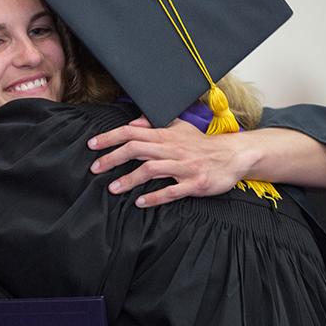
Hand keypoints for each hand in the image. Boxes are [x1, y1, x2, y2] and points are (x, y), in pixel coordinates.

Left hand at [88, 116, 257, 206]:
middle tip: (94, 168)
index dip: (110, 137)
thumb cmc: (202, 144)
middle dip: (112, 158)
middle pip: (136, 149)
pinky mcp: (194, 183)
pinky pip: (171, 190)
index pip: (132, 132)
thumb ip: (156, 124)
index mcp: (166, 135)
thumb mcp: (180, 127)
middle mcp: (172, 149)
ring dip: (129, 179)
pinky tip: (140, 202)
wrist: (233, 155)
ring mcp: (183, 167)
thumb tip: (134, 122)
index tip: (92, 145)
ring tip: (113, 188)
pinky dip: (154, 197)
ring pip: (151, 170)